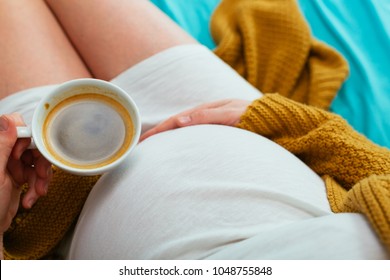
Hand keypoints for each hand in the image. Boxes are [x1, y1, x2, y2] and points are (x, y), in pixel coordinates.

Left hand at [0, 114, 51, 234]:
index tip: (26, 155)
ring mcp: (12, 167)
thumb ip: (2, 145)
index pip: (18, 130)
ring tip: (37, 192)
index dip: (28, 141)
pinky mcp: (19, 178)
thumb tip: (9, 120)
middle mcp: (4, 155)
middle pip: (32, 147)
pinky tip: (30, 198)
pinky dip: (37, 187)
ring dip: (41, 179)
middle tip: (42, 175)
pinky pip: (36, 176)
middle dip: (40, 163)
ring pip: (37, 162)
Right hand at [140, 99, 250, 140]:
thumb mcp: (232, 114)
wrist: (277, 121)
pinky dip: (182, 140)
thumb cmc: (256, 117)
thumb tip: (179, 121)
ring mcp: (212, 123)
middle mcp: (207, 115)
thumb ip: (207, 116)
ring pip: (184, 130)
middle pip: (177, 124)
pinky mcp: (219, 132)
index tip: (143, 140)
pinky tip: (179, 147)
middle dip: (159, 133)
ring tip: (155, 147)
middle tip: (142, 145)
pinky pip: (195, 135)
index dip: (159, 129)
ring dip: (169, 137)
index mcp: (207, 109)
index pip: (176, 120)